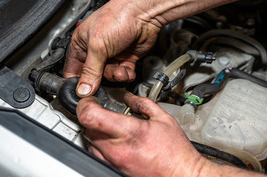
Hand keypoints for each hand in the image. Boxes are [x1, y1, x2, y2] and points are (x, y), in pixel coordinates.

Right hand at [63, 0, 160, 96]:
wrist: (144, 14)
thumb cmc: (118, 18)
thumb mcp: (98, 46)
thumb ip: (90, 70)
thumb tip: (83, 90)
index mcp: (81, 44)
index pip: (72, 70)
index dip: (77, 83)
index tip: (84, 93)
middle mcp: (95, 50)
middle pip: (93, 76)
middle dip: (102, 78)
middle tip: (108, 73)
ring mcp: (111, 54)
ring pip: (109, 76)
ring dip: (116, 75)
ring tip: (122, 70)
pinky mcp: (126, 58)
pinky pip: (123, 74)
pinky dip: (126, 74)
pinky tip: (129, 70)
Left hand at [76, 93, 205, 176]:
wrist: (181, 174)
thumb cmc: (176, 151)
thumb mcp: (163, 119)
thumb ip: (143, 104)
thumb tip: (130, 98)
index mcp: (130, 132)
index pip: (91, 116)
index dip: (86, 104)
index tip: (90, 100)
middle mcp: (118, 150)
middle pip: (87, 127)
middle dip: (93, 116)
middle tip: (104, 111)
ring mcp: (114, 163)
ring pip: (90, 142)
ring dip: (96, 131)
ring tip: (112, 127)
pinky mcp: (114, 171)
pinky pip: (97, 155)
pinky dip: (100, 145)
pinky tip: (115, 141)